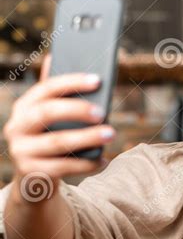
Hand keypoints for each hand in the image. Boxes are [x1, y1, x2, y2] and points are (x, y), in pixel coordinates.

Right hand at [4, 54, 114, 187]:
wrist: (33, 182)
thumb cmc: (47, 142)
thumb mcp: (47, 118)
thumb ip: (52, 93)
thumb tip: (54, 56)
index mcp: (23, 107)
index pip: (46, 88)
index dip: (71, 82)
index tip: (97, 80)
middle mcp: (16, 127)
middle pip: (46, 112)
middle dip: (77, 110)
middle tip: (102, 112)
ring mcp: (21, 151)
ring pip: (57, 142)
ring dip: (87, 138)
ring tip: (110, 134)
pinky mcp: (31, 173)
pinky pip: (63, 167)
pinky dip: (86, 164)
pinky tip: (104, 160)